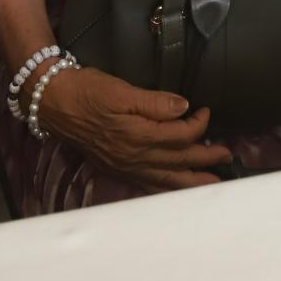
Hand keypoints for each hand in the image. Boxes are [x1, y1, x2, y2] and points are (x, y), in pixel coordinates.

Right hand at [36, 66, 234, 190]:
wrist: (53, 103)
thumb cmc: (86, 91)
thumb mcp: (121, 89)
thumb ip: (154, 102)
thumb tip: (183, 107)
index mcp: (139, 135)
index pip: (180, 134)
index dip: (198, 123)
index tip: (204, 110)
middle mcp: (134, 156)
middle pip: (180, 161)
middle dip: (206, 158)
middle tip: (226, 155)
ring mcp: (125, 165)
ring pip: (166, 179)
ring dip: (192, 181)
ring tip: (212, 183)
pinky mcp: (117, 168)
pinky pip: (147, 185)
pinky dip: (165, 189)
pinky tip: (174, 190)